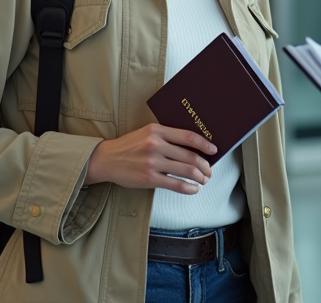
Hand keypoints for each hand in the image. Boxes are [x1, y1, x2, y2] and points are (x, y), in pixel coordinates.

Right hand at [84, 123, 216, 194]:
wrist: (106, 159)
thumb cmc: (129, 146)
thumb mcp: (147, 133)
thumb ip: (166, 136)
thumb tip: (192, 146)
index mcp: (157, 130)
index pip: (188, 136)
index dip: (204, 144)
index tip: (214, 150)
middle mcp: (155, 145)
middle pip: (190, 155)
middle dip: (204, 165)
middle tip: (210, 170)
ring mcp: (152, 162)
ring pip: (186, 170)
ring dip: (199, 177)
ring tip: (203, 180)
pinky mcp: (148, 178)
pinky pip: (175, 184)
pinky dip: (188, 188)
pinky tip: (193, 189)